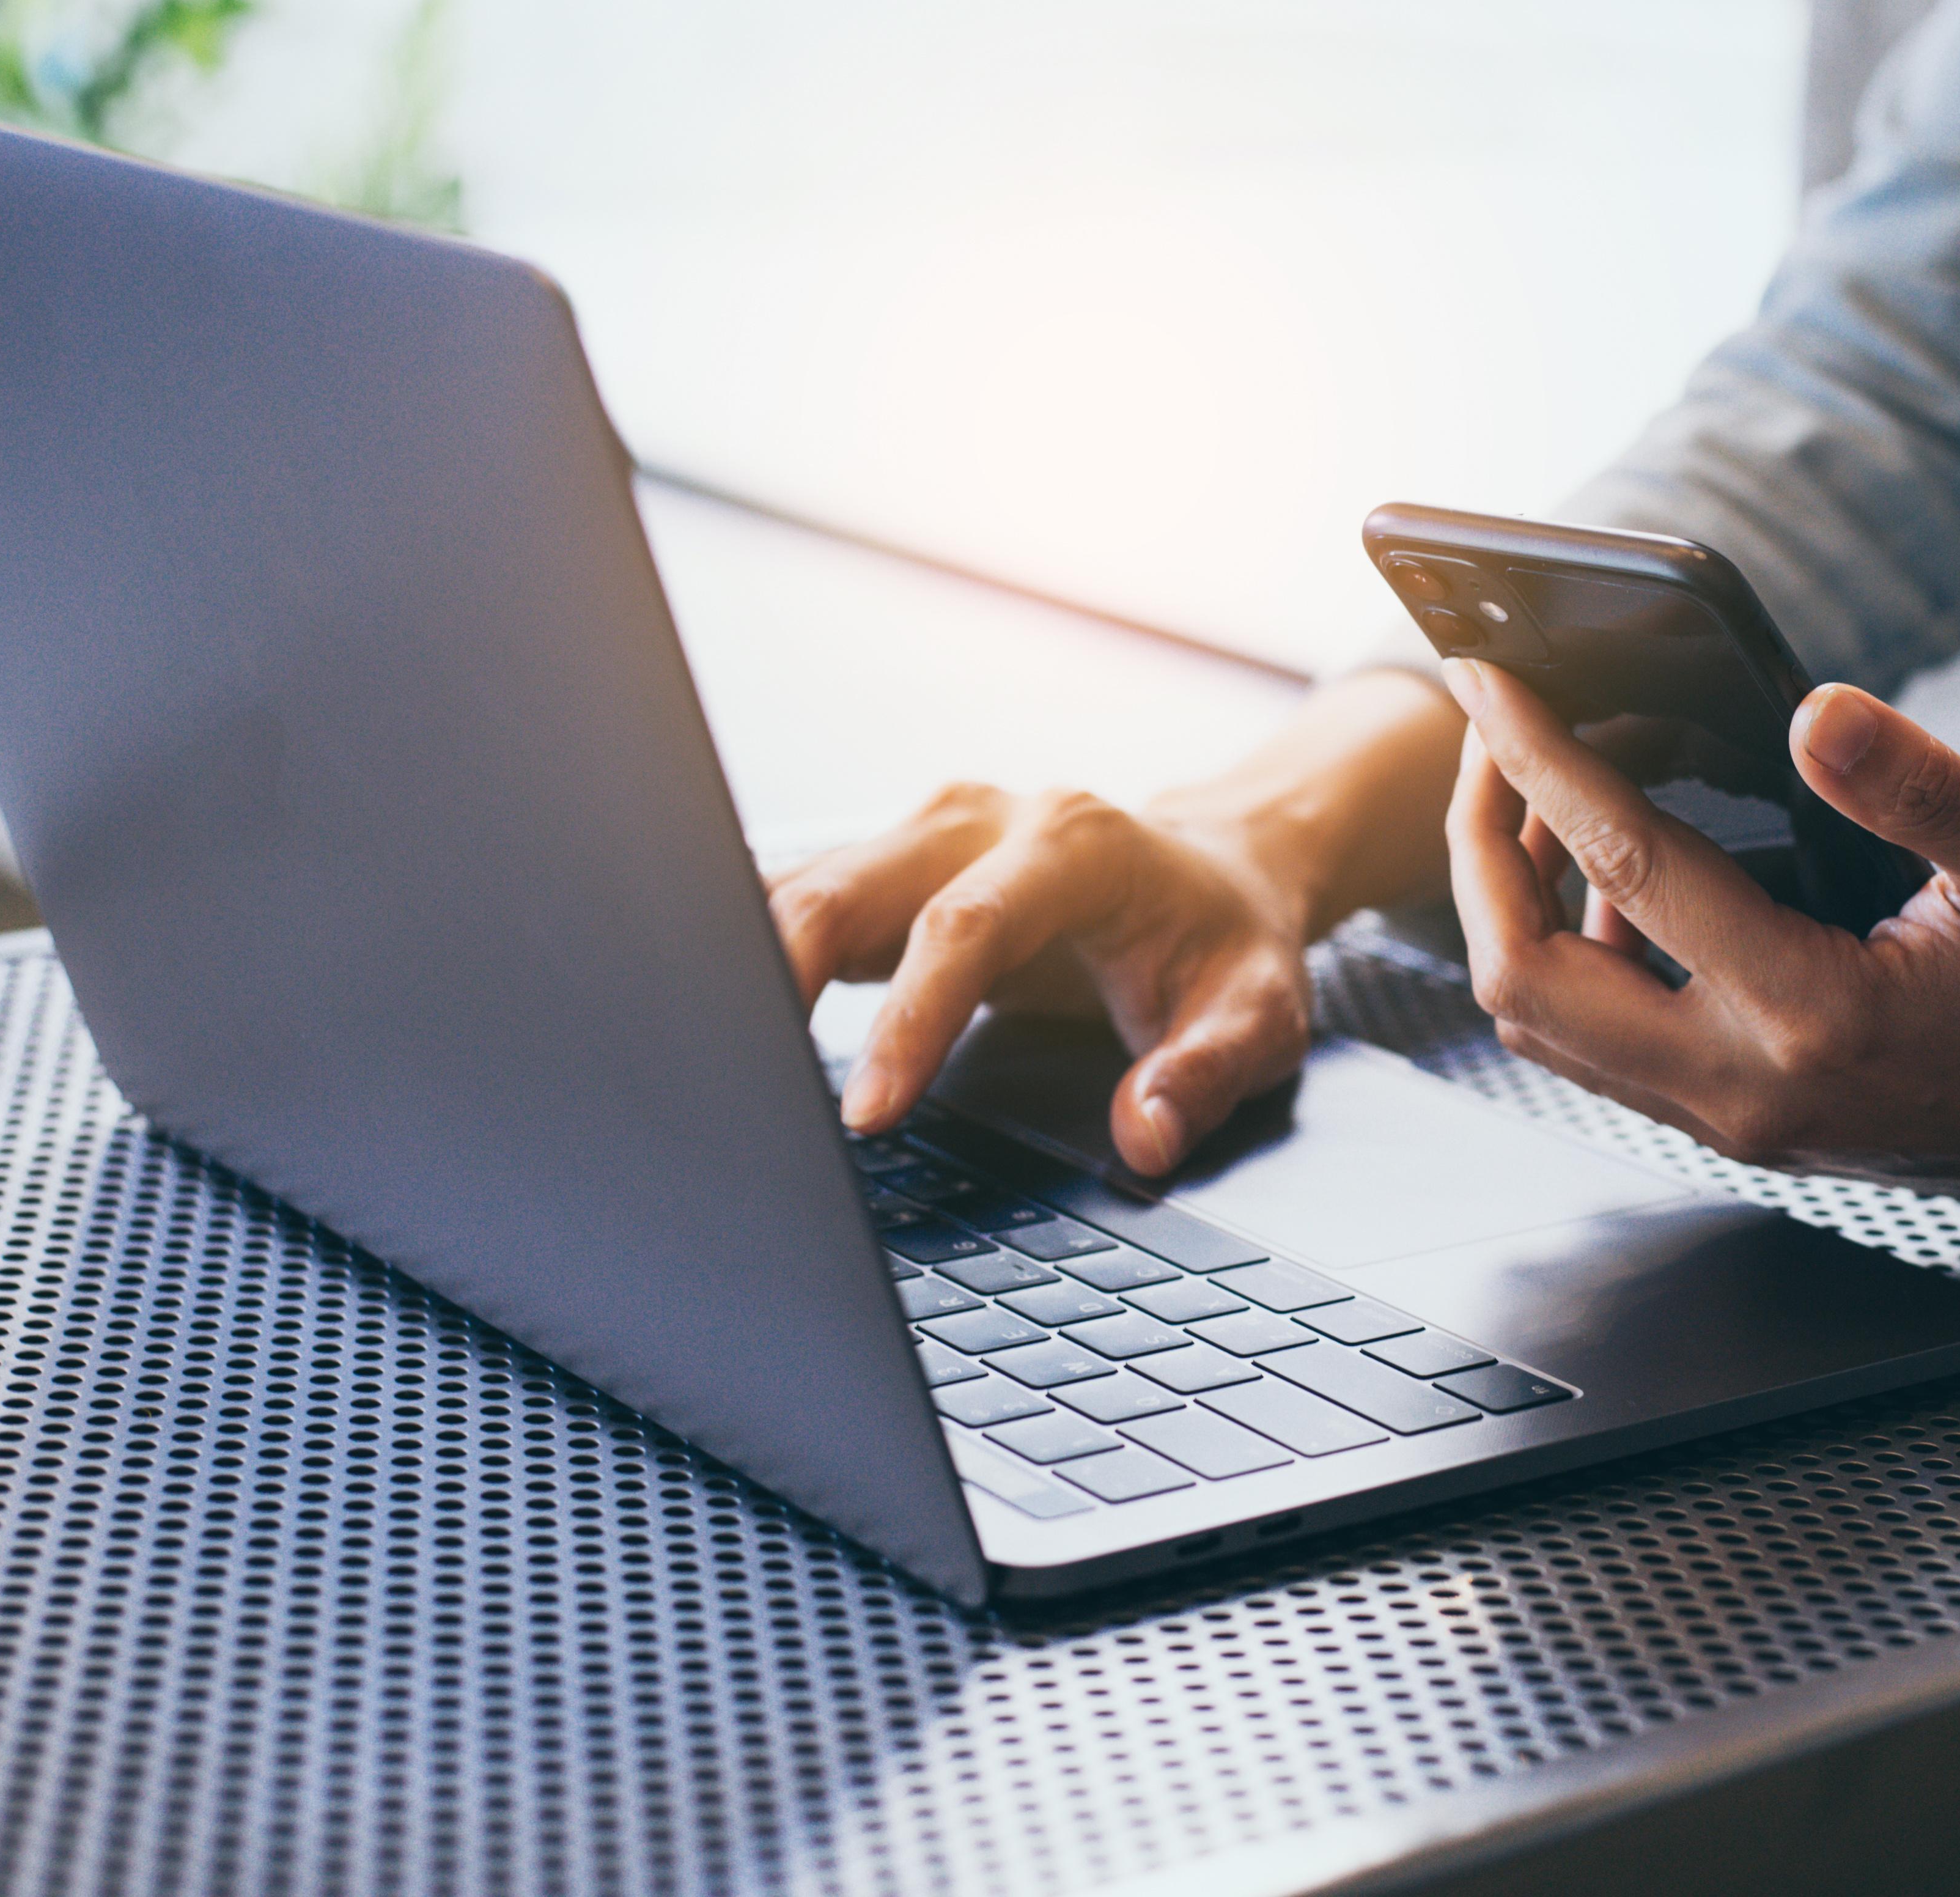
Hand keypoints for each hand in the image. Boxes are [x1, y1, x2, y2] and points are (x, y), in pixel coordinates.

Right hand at [767, 670, 1466, 1175]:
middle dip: (779, 974)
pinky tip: (717, 1019)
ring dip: (745, 964)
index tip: (865, 1114)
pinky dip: (751, 955)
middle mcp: (986, 821)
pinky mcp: (890, 869)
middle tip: (737, 1081)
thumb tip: (1144, 1137)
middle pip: (851, 886)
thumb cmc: (1226, 947)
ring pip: (804, 885)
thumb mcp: (1256, 1015)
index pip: (966, 926)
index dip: (909, 1020)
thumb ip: (1203, 1074)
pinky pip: (801, 901)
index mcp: (1076, 844)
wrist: (1217, 875)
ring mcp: (927, 836)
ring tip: (703, 1058)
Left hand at [1441, 658, 1959, 1253]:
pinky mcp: (1757, 1123)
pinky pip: (1611, 1048)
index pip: (1625, 869)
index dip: (1540, 761)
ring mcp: (1746, 1120)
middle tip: (1495, 746)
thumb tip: (1812, 709)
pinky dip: (1581, 957)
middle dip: (1482, 855)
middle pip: (1528, 984)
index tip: (1485, 679)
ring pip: (1555, 1029)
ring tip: (1545, 798)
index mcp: (1818, 1017)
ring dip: (1520, 913)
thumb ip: (1925, 785)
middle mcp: (1755, 1091)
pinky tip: (1627, 878)